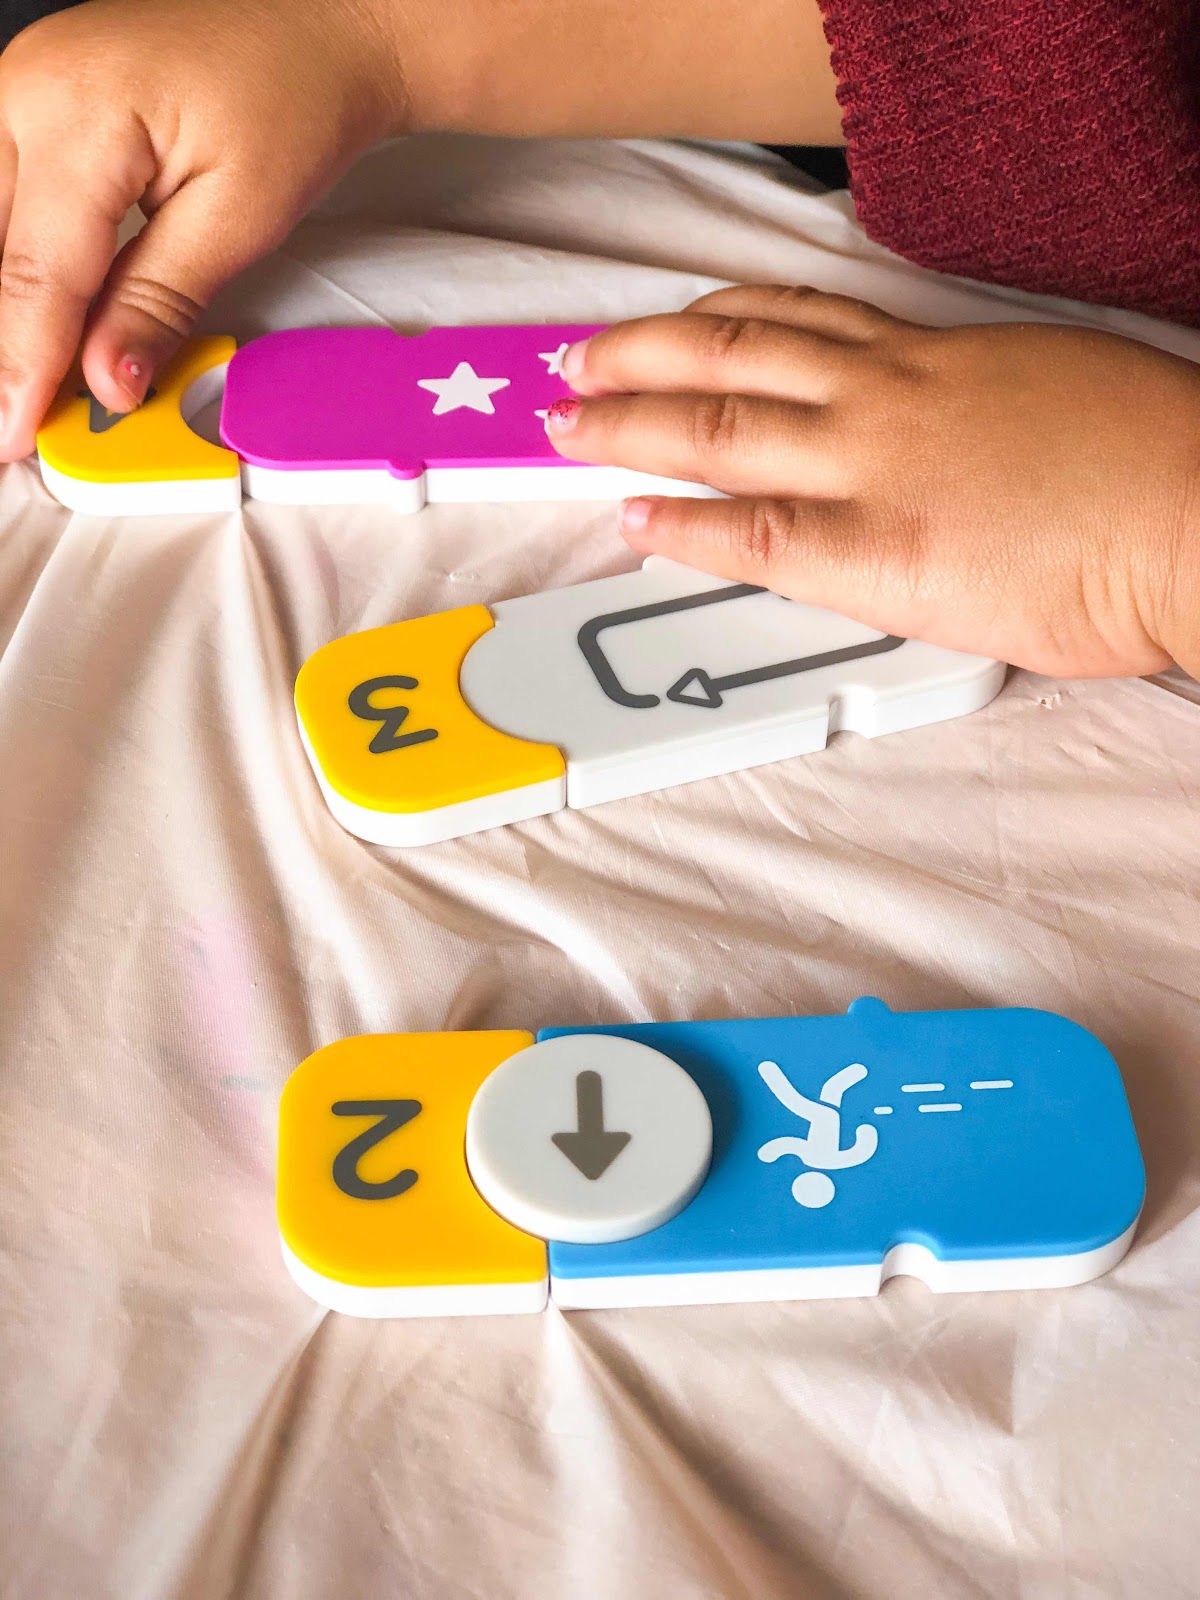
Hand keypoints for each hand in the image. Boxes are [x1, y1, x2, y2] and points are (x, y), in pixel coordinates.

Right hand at [0, 0, 400, 460]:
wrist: (314, 32)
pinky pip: (7, 201)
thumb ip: (160, 300)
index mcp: (79, 113)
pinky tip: (40, 323)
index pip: (38, 274)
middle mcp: (29, 89)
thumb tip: (108, 379)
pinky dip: (25, 268)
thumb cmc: (291, 98)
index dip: (25, 367)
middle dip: (12, 348)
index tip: (16, 434)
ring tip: (27, 388)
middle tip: (18, 427)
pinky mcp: (32, 103)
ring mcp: (21, 88)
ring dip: (15, 312)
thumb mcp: (238, 217)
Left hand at [546, 287, 1199, 678]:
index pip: (796, 317)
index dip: (714, 316)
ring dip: (631, 422)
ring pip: (722, 427)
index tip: (669, 318)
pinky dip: (682, 522)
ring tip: (566, 426)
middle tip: (578, 364)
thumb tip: (939, 424)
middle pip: (733, 356)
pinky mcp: (878, 551)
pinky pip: (753, 531)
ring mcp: (874, 467)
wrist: (1194, 516)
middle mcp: (886, 396)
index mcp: (932, 354)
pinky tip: (633, 518)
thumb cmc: (1147, 461)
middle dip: (640, 355)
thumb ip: (969, 401)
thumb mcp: (1047, 390)